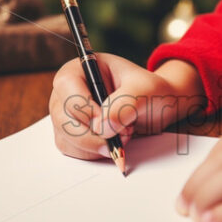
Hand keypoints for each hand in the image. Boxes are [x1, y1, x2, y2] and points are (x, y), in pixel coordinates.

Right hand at [49, 53, 204, 158]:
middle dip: (94, 133)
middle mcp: (68, 91)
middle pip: (63, 117)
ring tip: (124, 134)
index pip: (67, 86)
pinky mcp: (71, 135)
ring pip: (67, 138)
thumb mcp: (145, 90)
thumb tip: (102, 127)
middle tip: (124, 132)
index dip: (84, 108)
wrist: (157, 107)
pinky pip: (73, 150)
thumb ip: (125, 104)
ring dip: (97, 145)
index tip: (107, 123)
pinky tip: (113, 143)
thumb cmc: (150, 91)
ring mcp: (67, 114)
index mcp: (82, 68)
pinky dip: (94, 153)